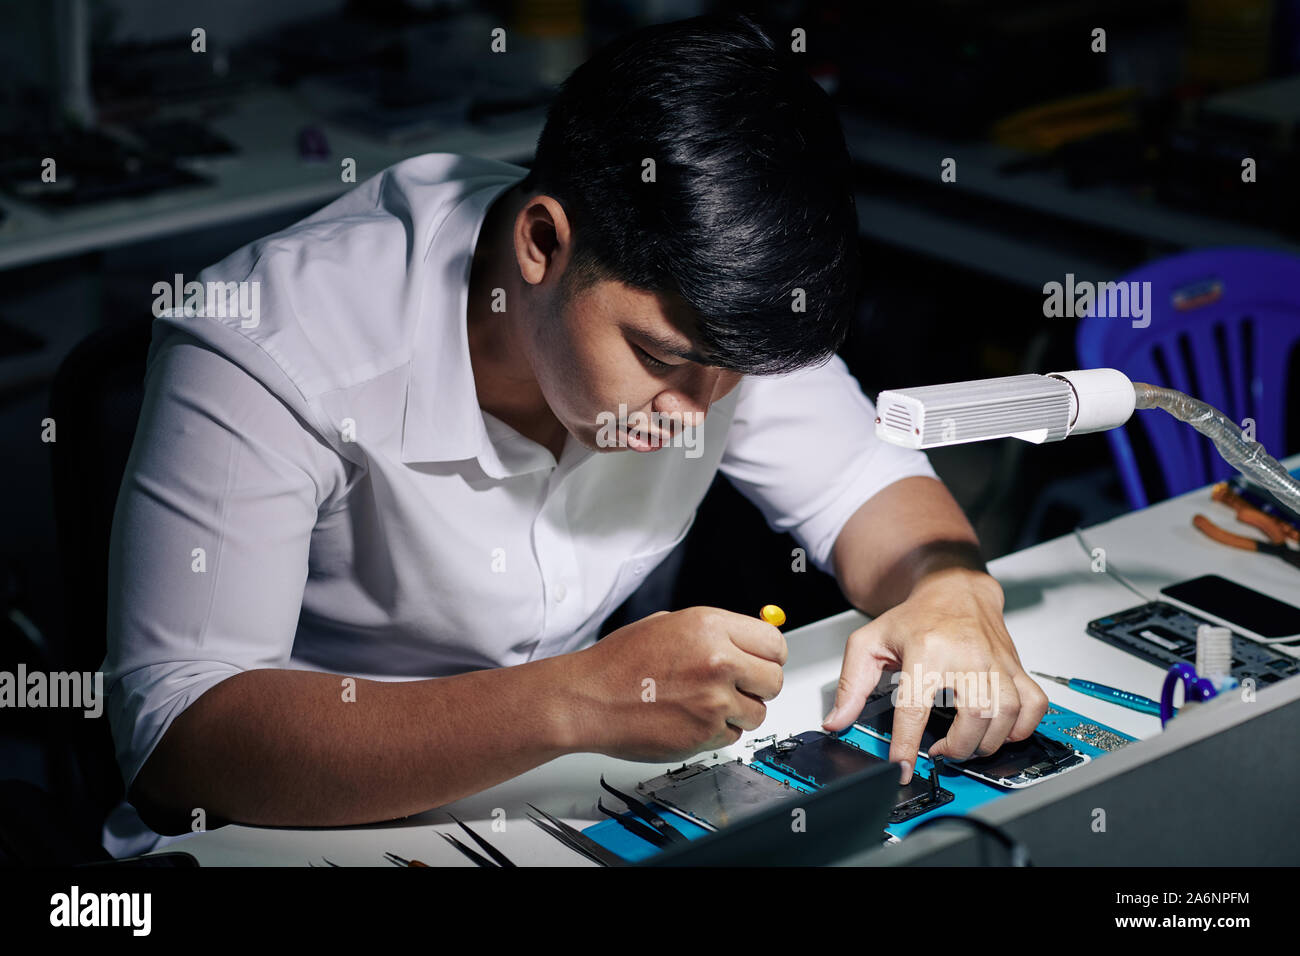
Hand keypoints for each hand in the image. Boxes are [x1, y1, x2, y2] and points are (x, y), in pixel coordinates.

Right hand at [567, 607, 786, 761]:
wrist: (588, 699)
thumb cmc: (619, 662)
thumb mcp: (670, 625)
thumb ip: (715, 631)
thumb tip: (750, 638)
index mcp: (711, 627)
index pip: (775, 643)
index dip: (770, 655)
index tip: (762, 662)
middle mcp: (718, 661)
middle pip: (774, 680)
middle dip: (759, 685)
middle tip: (739, 685)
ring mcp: (714, 701)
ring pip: (758, 713)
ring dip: (740, 711)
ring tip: (707, 703)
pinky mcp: (705, 734)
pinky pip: (733, 736)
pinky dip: (718, 732)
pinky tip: (691, 718)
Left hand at [820, 568, 1047, 782]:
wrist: (953, 589)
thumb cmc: (915, 618)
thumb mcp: (870, 642)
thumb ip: (851, 684)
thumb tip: (837, 721)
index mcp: (926, 651)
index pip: (915, 708)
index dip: (906, 745)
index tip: (902, 768)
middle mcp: (967, 656)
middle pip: (973, 717)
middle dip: (957, 749)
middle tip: (941, 752)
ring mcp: (997, 662)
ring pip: (1006, 716)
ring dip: (986, 743)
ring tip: (965, 743)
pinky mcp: (1016, 667)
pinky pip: (1034, 706)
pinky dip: (1022, 728)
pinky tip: (1000, 730)